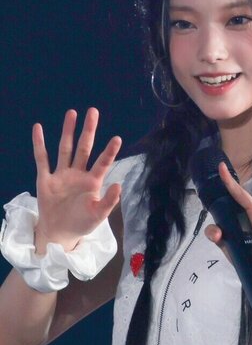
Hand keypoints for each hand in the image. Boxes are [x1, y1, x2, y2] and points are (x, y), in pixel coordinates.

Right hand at [33, 108, 121, 252]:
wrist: (59, 233)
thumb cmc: (82, 223)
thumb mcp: (98, 215)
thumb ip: (109, 201)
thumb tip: (119, 185)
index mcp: (93, 182)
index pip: (102, 162)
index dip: (109, 151)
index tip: (117, 138)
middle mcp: (78, 174)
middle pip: (84, 147)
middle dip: (88, 130)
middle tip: (93, 111)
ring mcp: (62, 175)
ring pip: (66, 148)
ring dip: (68, 131)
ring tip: (72, 113)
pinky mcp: (46, 179)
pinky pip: (42, 159)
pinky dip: (39, 144)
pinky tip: (38, 128)